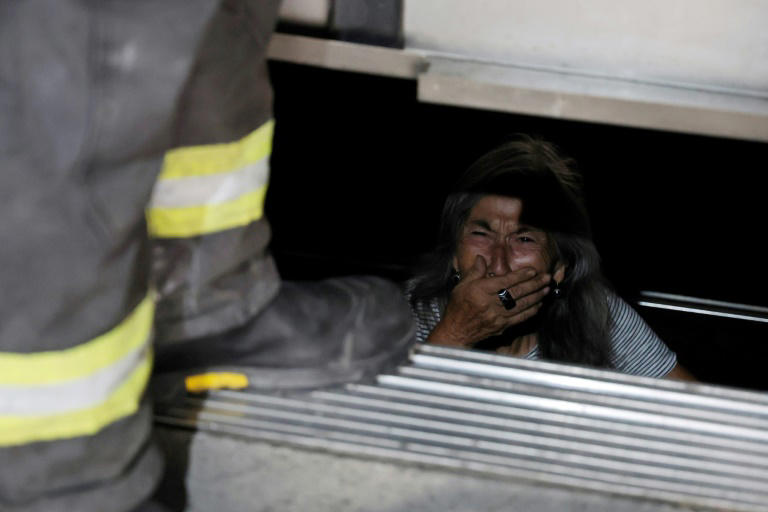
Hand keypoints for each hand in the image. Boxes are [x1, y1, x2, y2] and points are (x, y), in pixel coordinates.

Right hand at [427, 256, 550, 347]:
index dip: (521, 276)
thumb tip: (482, 259)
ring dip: (536, 297)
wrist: (456, 331)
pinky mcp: (502, 326)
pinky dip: (531, 311)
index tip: (533, 271)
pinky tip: (538, 305)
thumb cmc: (458, 307)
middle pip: (517, 293)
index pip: (505, 281)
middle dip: (534, 285)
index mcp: (480, 291)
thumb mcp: (461, 286)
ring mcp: (497, 316)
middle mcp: (490, 304)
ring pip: (521, 305)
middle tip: (546, 278)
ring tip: (546, 289)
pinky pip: (520, 318)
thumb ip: (475, 272)